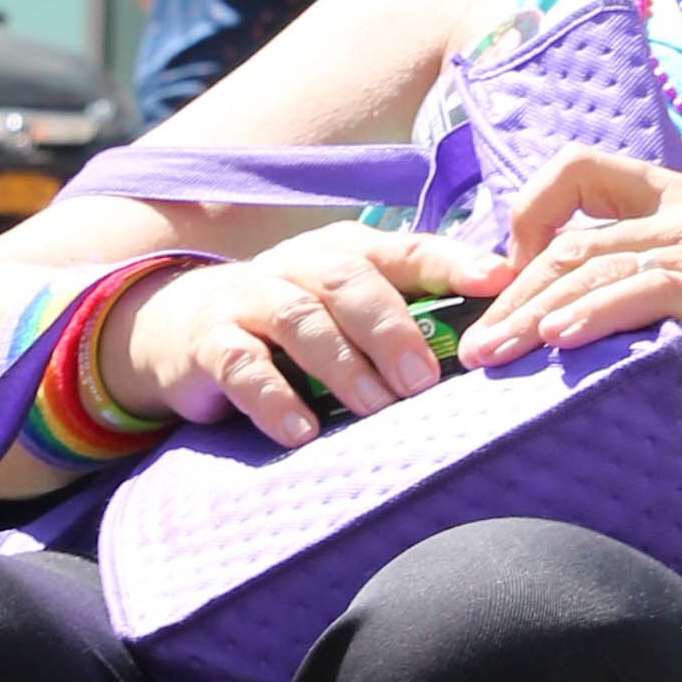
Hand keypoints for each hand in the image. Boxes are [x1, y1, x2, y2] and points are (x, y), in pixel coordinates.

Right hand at [116, 224, 487, 451]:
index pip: (406, 250)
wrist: (181, 327)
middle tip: (425, 380)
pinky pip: (241, 365)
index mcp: (348, 252)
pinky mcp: (210, 342)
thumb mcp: (348, 310)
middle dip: (392, 328)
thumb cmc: (294, 324)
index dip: (453, 262)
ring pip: (299, 319)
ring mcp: (252, 299)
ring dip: (341, 365)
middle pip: (349, 281)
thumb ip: (410, 318)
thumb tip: (494, 344)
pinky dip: (273, 398)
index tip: (500, 282)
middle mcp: (300, 264)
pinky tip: (302, 432)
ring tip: (376, 408)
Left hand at [454, 148, 681, 437]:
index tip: (509, 276)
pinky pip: (642, 294)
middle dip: (509, 294)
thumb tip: (586, 313)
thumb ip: (661, 279)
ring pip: (590, 267)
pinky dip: (591, 316)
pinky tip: (557, 342)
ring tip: (490, 357)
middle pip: (568, 239)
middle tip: (473, 346)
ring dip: (529, 316)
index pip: (581, 169)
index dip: (530, 212)